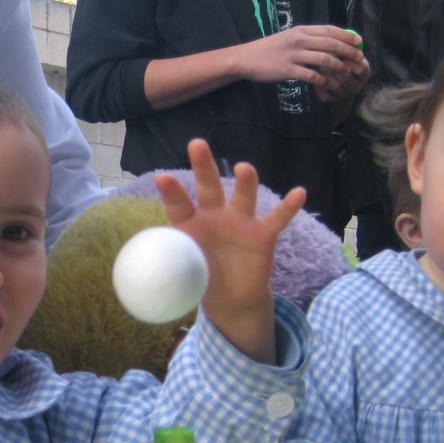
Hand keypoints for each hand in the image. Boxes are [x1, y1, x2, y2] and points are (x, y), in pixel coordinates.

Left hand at [155, 138, 304, 361]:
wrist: (231, 298)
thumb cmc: (201, 279)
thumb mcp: (183, 276)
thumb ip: (170, 271)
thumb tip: (144, 281)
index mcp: (190, 224)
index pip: (179, 205)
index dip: (172, 192)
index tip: (162, 178)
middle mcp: (215, 215)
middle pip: (209, 187)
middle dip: (203, 166)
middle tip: (197, 144)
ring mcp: (240, 222)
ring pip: (243, 196)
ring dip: (245, 182)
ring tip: (244, 168)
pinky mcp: (263, 234)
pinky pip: (277, 219)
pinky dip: (288, 207)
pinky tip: (299, 193)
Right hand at [242, 25, 366, 91]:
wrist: (246, 58)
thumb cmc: (268, 49)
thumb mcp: (288, 37)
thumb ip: (306, 38)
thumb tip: (325, 40)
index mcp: (301, 31)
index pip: (329, 30)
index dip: (347, 36)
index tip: (359, 41)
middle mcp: (299, 40)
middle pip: (330, 44)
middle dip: (348, 51)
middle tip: (359, 58)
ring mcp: (293, 55)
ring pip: (324, 59)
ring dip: (338, 67)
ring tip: (346, 73)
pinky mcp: (287, 70)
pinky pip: (310, 75)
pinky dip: (321, 80)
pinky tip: (327, 85)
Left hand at [313, 51, 369, 104]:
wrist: (336, 83)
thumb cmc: (343, 61)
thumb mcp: (348, 54)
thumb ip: (347, 46)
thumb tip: (342, 35)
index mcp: (365, 73)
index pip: (360, 68)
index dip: (348, 60)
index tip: (337, 52)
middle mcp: (357, 86)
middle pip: (347, 78)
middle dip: (335, 67)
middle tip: (324, 59)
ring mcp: (345, 95)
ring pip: (336, 86)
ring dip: (326, 75)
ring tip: (319, 66)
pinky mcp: (332, 101)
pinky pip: (325, 95)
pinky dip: (319, 87)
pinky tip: (315, 78)